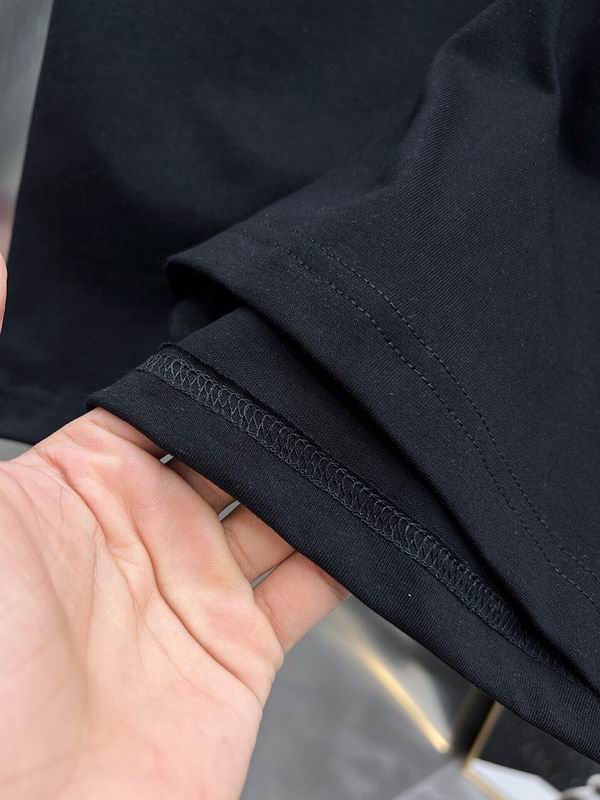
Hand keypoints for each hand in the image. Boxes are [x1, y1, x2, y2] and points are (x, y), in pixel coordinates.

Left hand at [0, 254, 346, 798]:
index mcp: (84, 485)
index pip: (163, 404)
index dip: (207, 371)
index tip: (257, 327)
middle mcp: (147, 531)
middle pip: (231, 450)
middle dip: (275, 416)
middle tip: (328, 370)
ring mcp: (198, 589)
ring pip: (279, 508)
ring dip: (319, 475)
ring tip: (363, 428)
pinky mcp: (243, 647)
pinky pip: (310, 584)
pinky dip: (346, 552)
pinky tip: (371, 514)